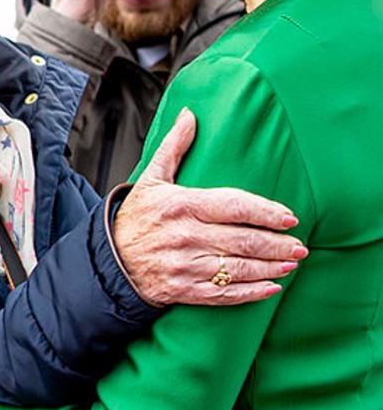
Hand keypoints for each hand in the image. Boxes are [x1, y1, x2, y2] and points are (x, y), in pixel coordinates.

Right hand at [114, 109, 304, 305]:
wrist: (110, 260)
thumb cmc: (135, 217)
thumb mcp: (152, 178)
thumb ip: (175, 146)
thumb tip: (190, 115)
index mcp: (181, 206)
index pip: (234, 207)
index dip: (266, 212)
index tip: (288, 217)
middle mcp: (185, 236)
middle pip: (244, 240)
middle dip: (278, 244)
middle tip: (299, 244)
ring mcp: (185, 265)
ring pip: (239, 268)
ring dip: (271, 267)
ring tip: (291, 262)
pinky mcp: (184, 290)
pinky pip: (225, 294)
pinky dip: (252, 292)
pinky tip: (271, 287)